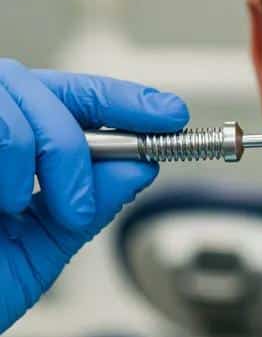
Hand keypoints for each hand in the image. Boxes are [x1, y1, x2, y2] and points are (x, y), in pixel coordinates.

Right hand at [0, 59, 187, 332]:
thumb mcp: (40, 245)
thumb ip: (89, 202)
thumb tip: (142, 166)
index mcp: (11, 139)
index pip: (77, 95)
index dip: (126, 99)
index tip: (171, 115)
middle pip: (48, 91)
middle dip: (76, 148)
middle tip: (73, 207)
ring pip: (14, 111)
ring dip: (38, 163)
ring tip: (11, 209)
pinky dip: (3, 174)